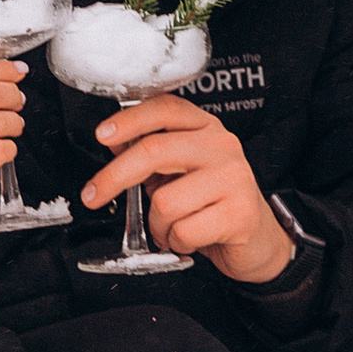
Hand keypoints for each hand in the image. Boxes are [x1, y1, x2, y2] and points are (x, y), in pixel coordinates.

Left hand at [84, 96, 292, 283]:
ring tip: (171, 228)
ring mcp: (234, 178)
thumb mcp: (180, 173)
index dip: (129, 120)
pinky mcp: (240, 213)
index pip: (165, 109)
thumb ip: (152, 157)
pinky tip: (190, 239)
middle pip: (154, 151)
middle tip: (94, 196)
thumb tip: (116, 143)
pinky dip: (177, 242)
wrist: (258, 241)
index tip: (102, 135)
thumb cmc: (216, 205)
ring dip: (158, 225)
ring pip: (165, 201)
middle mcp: (222, 147)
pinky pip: (183, 230)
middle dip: (114, 178)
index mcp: (206, 129)